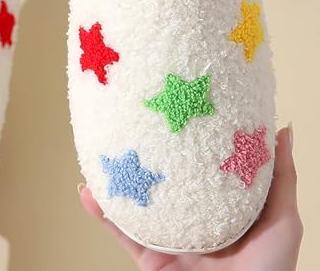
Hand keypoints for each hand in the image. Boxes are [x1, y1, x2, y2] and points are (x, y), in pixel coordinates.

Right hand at [79, 127, 302, 270]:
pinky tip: (88, 192)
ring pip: (134, 205)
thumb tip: (283, 129)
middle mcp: (189, 220)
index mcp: (218, 208)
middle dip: (143, 159)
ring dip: (114, 182)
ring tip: (98, 156)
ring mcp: (167, 239)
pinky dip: (102, 214)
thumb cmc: (270, 268)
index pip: (196, 169)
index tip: (171, 116)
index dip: (184, 145)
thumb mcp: (281, 219)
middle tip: (127, 130)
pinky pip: (121, 232)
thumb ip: (280, 177)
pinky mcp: (149, 259)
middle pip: (160, 184)